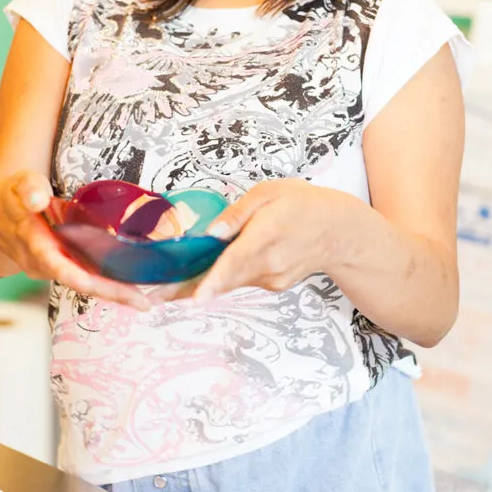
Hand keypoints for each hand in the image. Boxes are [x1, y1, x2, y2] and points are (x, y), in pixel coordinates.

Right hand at [0, 171, 150, 310]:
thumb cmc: (6, 199)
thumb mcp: (15, 186)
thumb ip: (27, 188)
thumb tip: (37, 198)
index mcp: (34, 245)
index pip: (60, 268)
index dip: (85, 280)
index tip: (110, 289)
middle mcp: (42, 264)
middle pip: (80, 283)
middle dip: (110, 294)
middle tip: (142, 303)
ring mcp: (51, 268)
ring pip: (84, 284)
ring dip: (113, 292)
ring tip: (144, 300)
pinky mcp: (59, 266)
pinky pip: (84, 277)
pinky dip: (106, 283)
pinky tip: (130, 287)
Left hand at [152, 180, 337, 304]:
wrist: (339, 232)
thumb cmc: (304, 205)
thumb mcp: (269, 193)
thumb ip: (238, 213)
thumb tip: (212, 231)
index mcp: (267, 236)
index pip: (236, 260)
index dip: (214, 280)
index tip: (196, 298)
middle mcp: (269, 264)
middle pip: (223, 279)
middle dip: (187, 288)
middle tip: (152, 294)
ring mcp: (272, 278)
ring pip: (230, 282)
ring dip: (201, 283)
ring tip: (165, 287)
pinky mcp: (272, 285)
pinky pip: (241, 280)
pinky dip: (223, 278)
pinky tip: (205, 273)